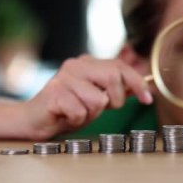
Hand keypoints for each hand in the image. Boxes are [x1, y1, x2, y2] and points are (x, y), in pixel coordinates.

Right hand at [22, 54, 152, 139]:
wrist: (35, 119)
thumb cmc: (69, 109)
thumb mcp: (97, 98)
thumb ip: (116, 90)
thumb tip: (142, 87)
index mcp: (88, 63)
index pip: (120, 67)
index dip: (137, 83)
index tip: (147, 99)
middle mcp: (76, 65)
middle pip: (113, 78)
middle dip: (115, 100)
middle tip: (102, 108)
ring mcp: (63, 78)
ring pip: (98, 100)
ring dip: (92, 114)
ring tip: (78, 112)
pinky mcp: (54, 93)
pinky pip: (81, 112)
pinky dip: (77, 120)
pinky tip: (66, 116)